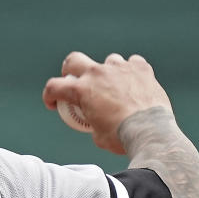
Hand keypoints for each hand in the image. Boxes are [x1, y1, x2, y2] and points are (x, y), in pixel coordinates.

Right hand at [42, 52, 172, 154]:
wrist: (149, 132)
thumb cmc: (121, 137)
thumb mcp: (97, 135)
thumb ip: (93, 122)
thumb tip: (97, 122)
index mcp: (81, 90)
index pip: (54, 86)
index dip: (49, 96)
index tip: (53, 104)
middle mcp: (97, 73)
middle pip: (74, 60)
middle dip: (70, 70)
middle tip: (77, 81)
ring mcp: (119, 68)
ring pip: (108, 61)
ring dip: (107, 72)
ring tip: (116, 86)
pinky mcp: (140, 68)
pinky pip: (132, 63)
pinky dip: (131, 72)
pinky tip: (134, 83)